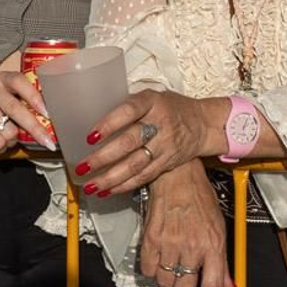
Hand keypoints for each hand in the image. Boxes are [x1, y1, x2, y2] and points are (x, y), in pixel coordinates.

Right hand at [0, 70, 53, 153]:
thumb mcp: (8, 98)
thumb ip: (25, 104)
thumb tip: (48, 121)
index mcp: (4, 79)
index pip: (19, 82)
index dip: (35, 97)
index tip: (47, 113)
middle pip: (15, 109)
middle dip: (35, 128)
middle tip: (48, 141)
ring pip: (8, 131)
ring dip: (12, 140)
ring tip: (4, 135)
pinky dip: (0, 147)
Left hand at [77, 90, 225, 195]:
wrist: (203, 123)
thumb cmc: (171, 108)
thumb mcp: (152, 97)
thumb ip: (129, 107)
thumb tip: (92, 117)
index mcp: (152, 102)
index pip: (129, 111)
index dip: (109, 124)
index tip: (90, 136)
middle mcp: (159, 124)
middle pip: (130, 142)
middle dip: (103, 157)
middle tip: (83, 167)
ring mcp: (165, 145)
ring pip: (135, 165)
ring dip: (111, 177)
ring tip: (91, 185)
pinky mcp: (167, 162)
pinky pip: (144, 176)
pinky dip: (124, 185)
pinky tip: (108, 190)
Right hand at [138, 161, 234, 286]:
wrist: (177, 175)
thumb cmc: (200, 198)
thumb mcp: (219, 229)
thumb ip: (222, 263)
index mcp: (213, 245)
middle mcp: (192, 247)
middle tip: (185, 274)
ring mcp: (170, 243)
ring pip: (165, 282)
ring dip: (168, 278)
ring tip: (172, 261)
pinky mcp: (150, 239)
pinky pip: (147, 270)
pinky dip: (152, 269)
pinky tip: (159, 257)